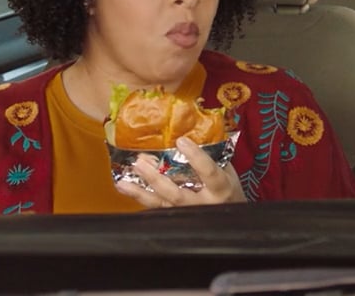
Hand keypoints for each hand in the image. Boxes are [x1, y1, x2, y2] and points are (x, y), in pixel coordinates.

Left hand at [115, 137, 247, 208]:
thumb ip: (213, 157)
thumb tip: (190, 133)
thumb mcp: (228, 173)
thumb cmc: (229, 191)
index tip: (181, 141)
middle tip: (140, 163)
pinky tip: (126, 188)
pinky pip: (156, 208)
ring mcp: (187, 214)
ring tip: (123, 182)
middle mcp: (203, 204)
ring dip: (141, 192)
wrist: (231, 221)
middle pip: (177, 194)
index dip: (196, 157)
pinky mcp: (175, 219)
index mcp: (221, 189)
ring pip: (161, 205)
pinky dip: (140, 197)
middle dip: (157, 179)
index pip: (209, 172)